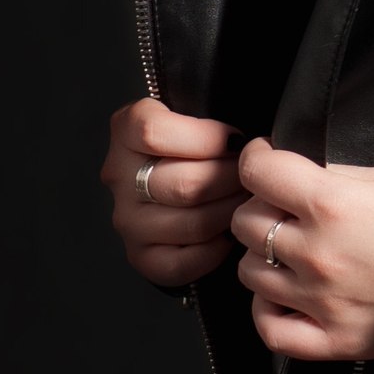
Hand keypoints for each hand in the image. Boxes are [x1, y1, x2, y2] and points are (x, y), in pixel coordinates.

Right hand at [101, 99, 244, 286]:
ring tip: (247, 199)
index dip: (206, 137)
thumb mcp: (199, 109)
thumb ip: (213, 110)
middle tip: (253, 175)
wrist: (187, 172)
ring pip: (191, 223)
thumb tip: (254, 138)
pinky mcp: (141, 257)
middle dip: (231, 179)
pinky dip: (215, 250)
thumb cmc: (202, 137)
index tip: (235, 140)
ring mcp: (127, 221)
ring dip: (230, 212)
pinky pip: (181, 263)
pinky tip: (229, 232)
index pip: (152, 132)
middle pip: (182, 183)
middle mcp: (119, 177)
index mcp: (125, 130)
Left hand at [230, 138, 373, 361]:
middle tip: (282, 206)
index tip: (263, 159)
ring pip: (248, 271)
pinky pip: (269, 327)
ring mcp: (319, 301)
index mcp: (332, 204)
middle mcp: (316, 252)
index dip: (256, 159)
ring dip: (263, 255)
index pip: (258, 173)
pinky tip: (284, 294)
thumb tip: (295, 177)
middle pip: (246, 222)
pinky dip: (268, 308)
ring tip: (290, 250)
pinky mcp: (331, 340)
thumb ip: (334, 176)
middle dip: (260, 206)